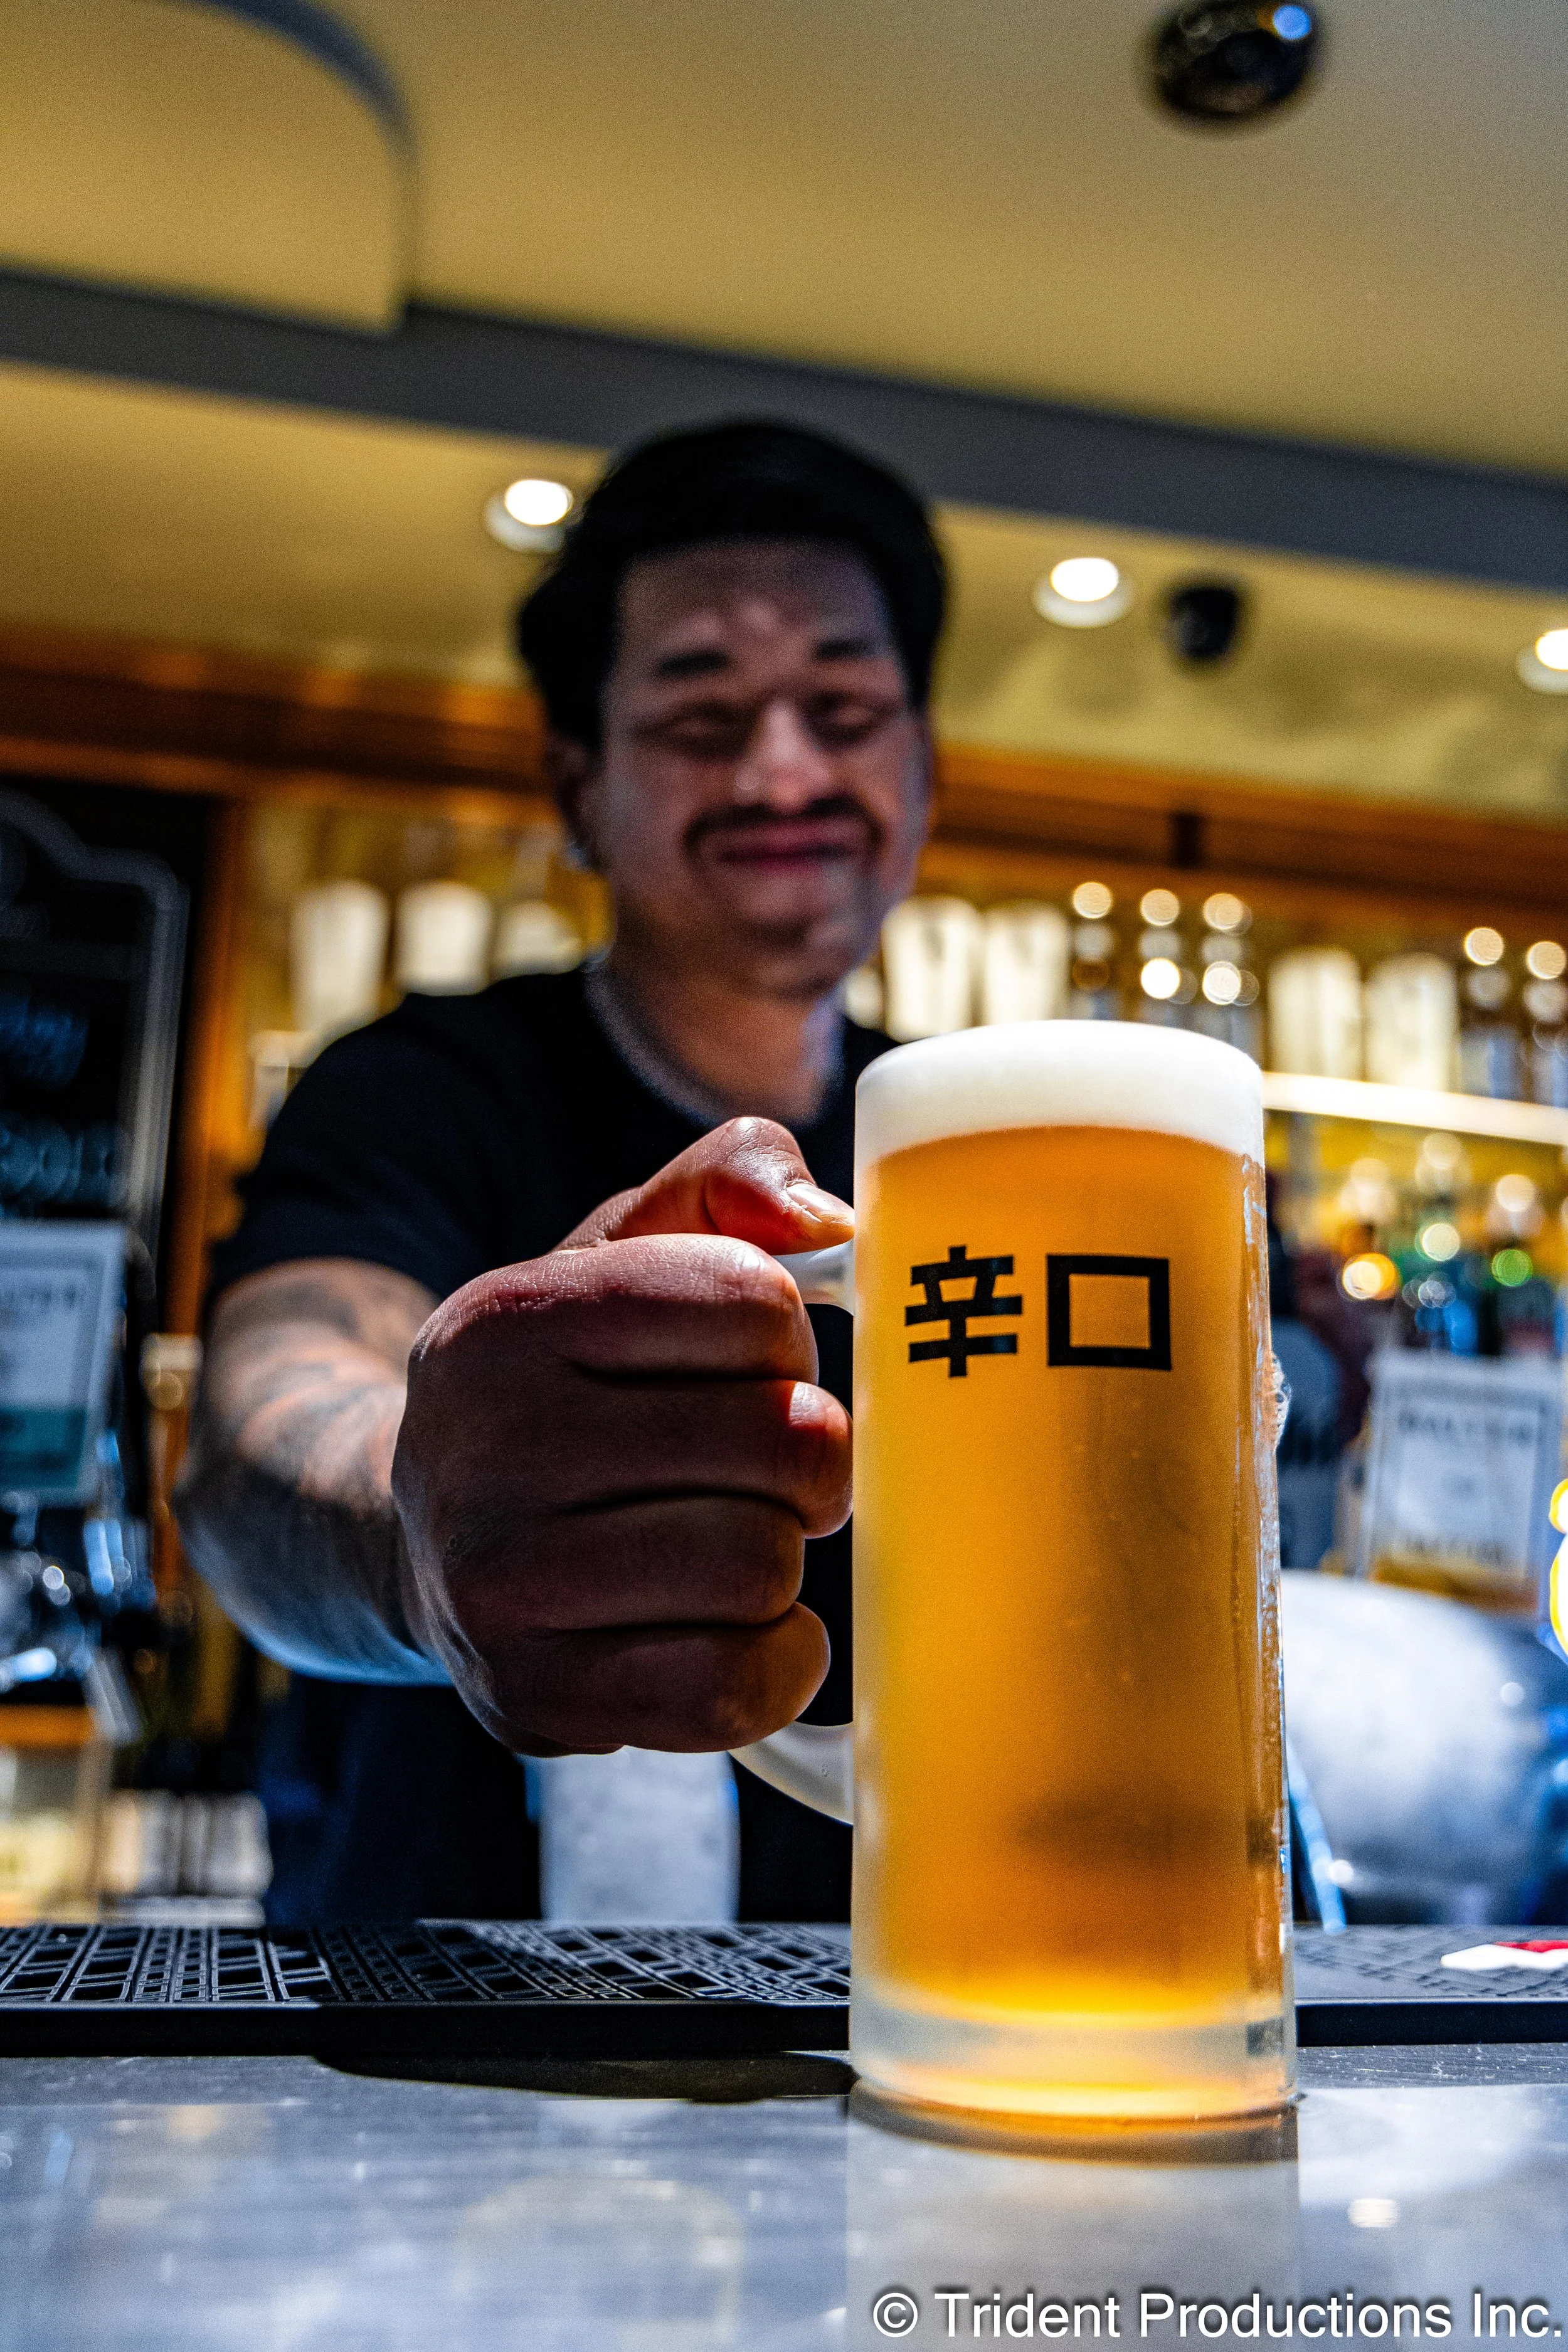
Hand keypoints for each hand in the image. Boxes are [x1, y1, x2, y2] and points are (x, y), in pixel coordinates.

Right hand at [390, 1117, 854, 1753]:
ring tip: (736, 1536)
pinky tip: (740, 1626)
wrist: (421, 1540)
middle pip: (783, 1442)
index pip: (754, 1302)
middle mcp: (486, 1447)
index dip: (787, 1338)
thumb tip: (827, 1219)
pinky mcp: (534, 1699)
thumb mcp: (619, 1252)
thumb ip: (729, 1183)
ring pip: (764, 1566)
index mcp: (510, 1316)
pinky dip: (777, 1661)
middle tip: (770, 1465)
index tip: (753, 1364)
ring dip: (783, 1553)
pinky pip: (731, 1689)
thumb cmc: (565, 1385)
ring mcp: (499, 1586)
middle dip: (807, 1454)